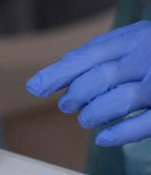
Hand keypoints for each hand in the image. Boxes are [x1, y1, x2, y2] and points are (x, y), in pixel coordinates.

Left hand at [27, 20, 150, 145]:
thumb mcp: (140, 35)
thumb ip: (106, 46)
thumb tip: (65, 61)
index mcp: (137, 37)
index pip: (88, 56)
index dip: (58, 73)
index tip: (34, 87)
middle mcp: (148, 57)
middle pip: (99, 78)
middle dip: (75, 95)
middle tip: (66, 105)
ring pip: (119, 100)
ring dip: (94, 113)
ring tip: (86, 119)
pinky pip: (146, 123)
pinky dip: (121, 133)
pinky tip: (104, 138)